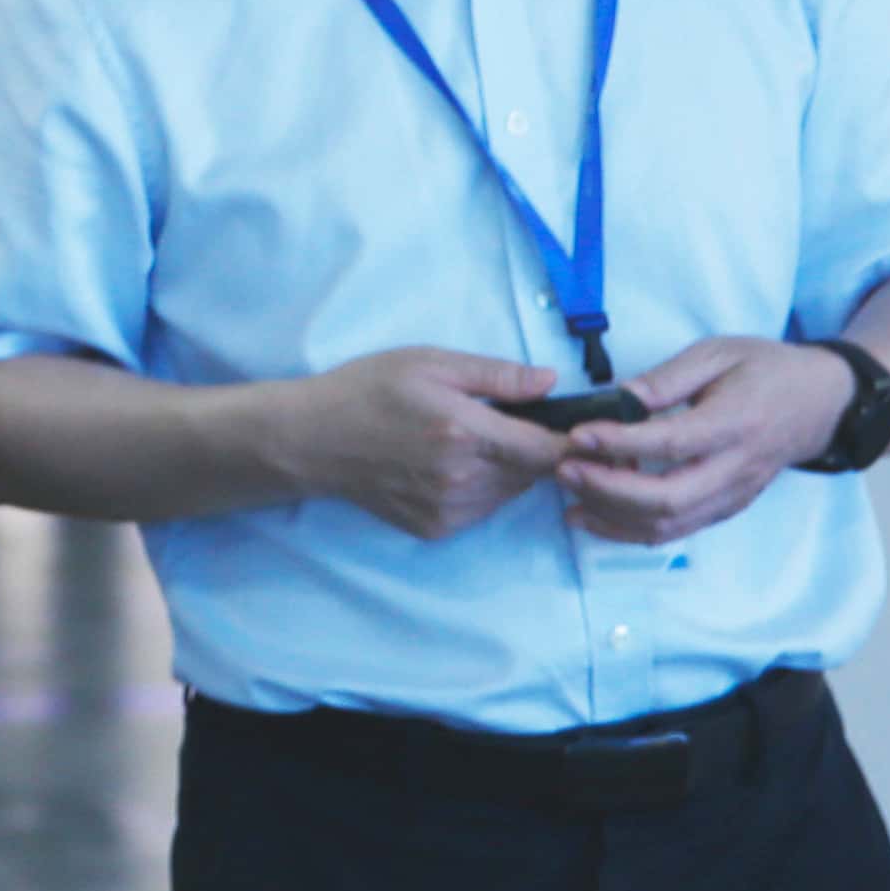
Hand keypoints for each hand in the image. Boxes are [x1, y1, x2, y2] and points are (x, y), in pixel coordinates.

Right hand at [265, 348, 574, 540]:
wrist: (310, 439)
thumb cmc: (367, 391)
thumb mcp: (429, 362)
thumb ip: (496, 375)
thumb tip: (551, 381)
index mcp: (465, 432)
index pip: (549, 450)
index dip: (573, 443)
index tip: (578, 432)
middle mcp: (462, 478)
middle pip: (534, 474)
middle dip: (531, 450)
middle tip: (502, 424)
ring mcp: (449, 509)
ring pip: (510, 494)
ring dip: (507, 471)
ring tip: (469, 443)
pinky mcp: (435, 528)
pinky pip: (481, 510)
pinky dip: (480, 490)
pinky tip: (447, 467)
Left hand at [559, 338, 854, 548]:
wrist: (824, 401)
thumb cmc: (768, 370)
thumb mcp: (719, 353)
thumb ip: (668, 378)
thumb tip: (619, 397)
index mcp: (735, 423)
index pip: (672, 443)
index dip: (621, 443)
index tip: (578, 435)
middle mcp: (736, 468)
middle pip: (669, 499)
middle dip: (609, 490)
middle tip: (564, 469)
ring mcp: (734, 494)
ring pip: (670, 524)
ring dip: (614, 517)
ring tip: (568, 496)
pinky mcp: (727, 507)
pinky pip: (677, 530)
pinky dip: (631, 530)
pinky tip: (594, 516)